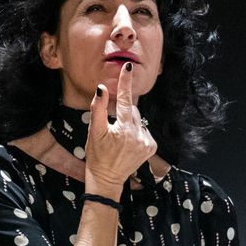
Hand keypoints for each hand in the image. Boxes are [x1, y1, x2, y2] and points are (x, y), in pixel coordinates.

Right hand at [83, 63, 156, 194]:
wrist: (107, 178)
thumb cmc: (97, 155)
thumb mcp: (93, 132)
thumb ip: (98, 109)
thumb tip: (101, 89)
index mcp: (124, 129)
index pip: (126, 100)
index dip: (125, 82)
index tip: (127, 66)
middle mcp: (139, 135)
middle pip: (132, 111)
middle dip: (123, 113)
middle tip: (112, 127)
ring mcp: (147, 142)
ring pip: (139, 121)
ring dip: (130, 124)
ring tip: (119, 139)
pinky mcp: (151, 148)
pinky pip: (144, 131)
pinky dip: (137, 133)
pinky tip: (128, 143)